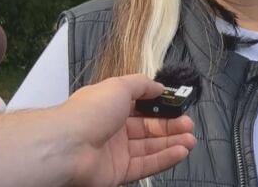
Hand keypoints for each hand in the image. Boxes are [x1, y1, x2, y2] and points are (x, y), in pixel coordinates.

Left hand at [58, 74, 196, 185]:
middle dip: (170, 126)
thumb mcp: (118, 86)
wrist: (66, 147)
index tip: (178, 106)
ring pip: (149, 147)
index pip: (141, 107)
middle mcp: (113, 129)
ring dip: (172, 143)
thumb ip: (142, 85)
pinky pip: (145, 165)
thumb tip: (160, 86)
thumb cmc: (89, 112)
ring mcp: (116, 152)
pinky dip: (164, 158)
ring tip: (191, 140)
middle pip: (148, 128)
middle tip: (189, 125)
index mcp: (110, 107)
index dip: (160, 107)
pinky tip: (181, 151)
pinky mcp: (118, 173)